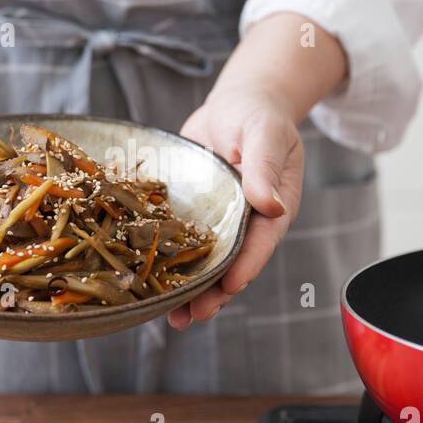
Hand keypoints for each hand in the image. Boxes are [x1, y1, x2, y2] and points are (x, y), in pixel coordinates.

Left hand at [168, 85, 302, 328]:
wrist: (237, 104)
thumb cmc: (258, 115)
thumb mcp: (265, 134)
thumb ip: (264, 167)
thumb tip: (271, 203)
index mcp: (273, 207)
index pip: (261, 243)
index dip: (246, 266)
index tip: (230, 287)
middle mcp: (246, 222)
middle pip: (233, 263)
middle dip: (216, 291)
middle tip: (196, 314)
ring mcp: (218, 221)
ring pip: (206, 262)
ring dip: (190, 289)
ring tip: (174, 317)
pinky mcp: (193, 215)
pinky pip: (180, 242)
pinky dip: (166, 262)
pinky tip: (149, 284)